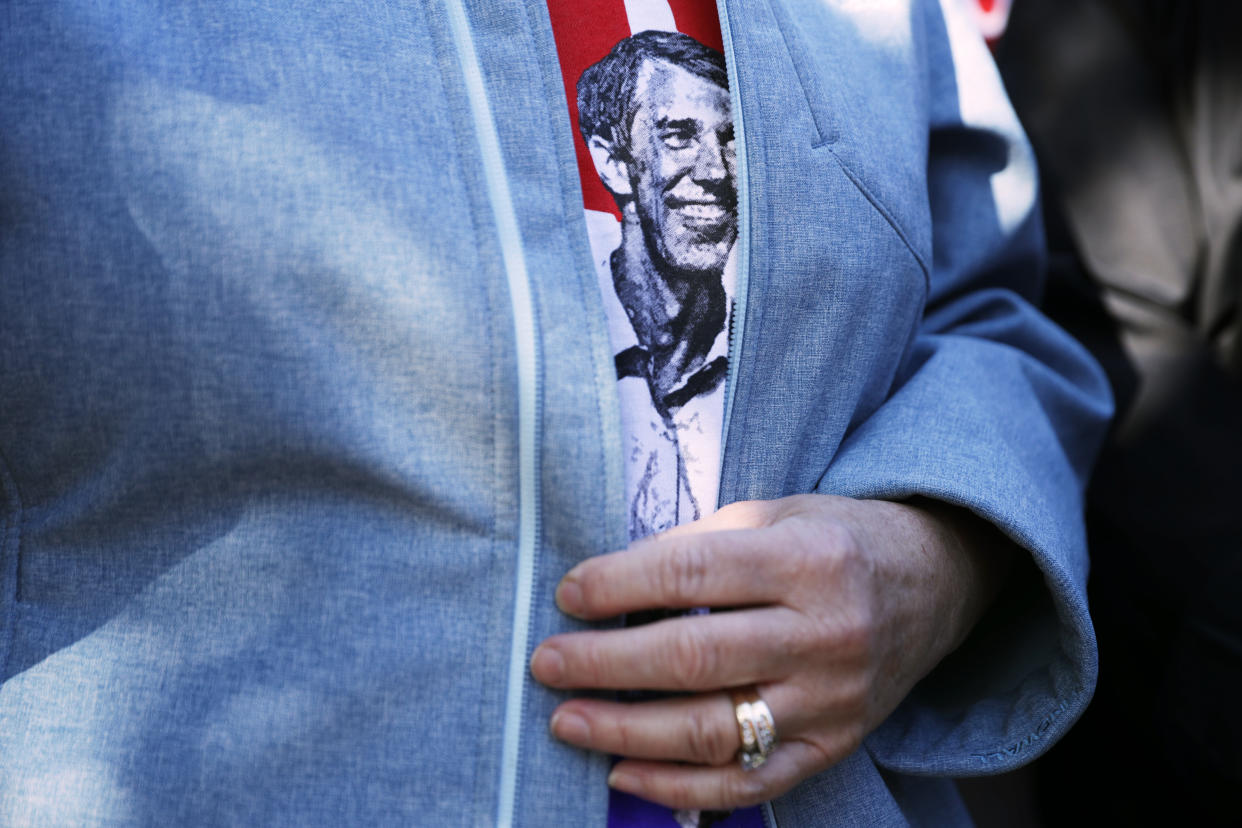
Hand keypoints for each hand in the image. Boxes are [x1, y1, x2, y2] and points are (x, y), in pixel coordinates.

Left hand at [530, 494, 1010, 810]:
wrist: (934, 582)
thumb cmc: (837, 539)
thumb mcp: (776, 514)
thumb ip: (700, 548)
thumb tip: (609, 586)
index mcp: (808, 559)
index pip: (691, 575)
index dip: (618, 586)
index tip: (567, 594)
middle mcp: (826, 634)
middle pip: (695, 657)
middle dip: (605, 663)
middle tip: (546, 663)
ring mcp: (833, 701)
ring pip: (715, 730)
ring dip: (627, 731)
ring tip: (567, 720)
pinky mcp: (835, 747)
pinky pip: (749, 783)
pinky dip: (680, 787)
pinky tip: (623, 772)